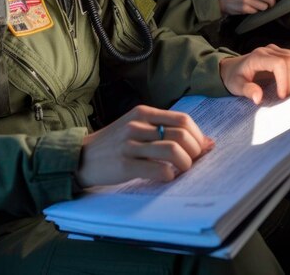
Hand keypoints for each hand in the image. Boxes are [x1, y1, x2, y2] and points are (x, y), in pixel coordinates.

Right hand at [75, 105, 213, 188]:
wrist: (82, 156)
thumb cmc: (115, 142)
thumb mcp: (137, 127)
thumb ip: (166, 130)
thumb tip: (206, 142)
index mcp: (143, 113)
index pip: (182, 119)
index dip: (197, 135)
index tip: (200, 147)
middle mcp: (137, 125)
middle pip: (181, 135)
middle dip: (195, 152)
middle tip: (193, 162)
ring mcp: (130, 144)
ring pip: (173, 151)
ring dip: (185, 165)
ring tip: (182, 170)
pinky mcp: (125, 165)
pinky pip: (158, 170)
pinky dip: (169, 175)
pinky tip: (167, 177)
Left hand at [219, 44, 289, 104]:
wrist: (232, 68)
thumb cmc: (234, 77)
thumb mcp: (236, 86)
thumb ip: (247, 90)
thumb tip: (258, 98)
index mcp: (257, 57)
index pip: (279, 64)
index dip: (285, 80)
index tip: (282, 95)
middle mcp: (268, 51)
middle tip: (287, 96)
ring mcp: (275, 50)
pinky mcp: (281, 53)